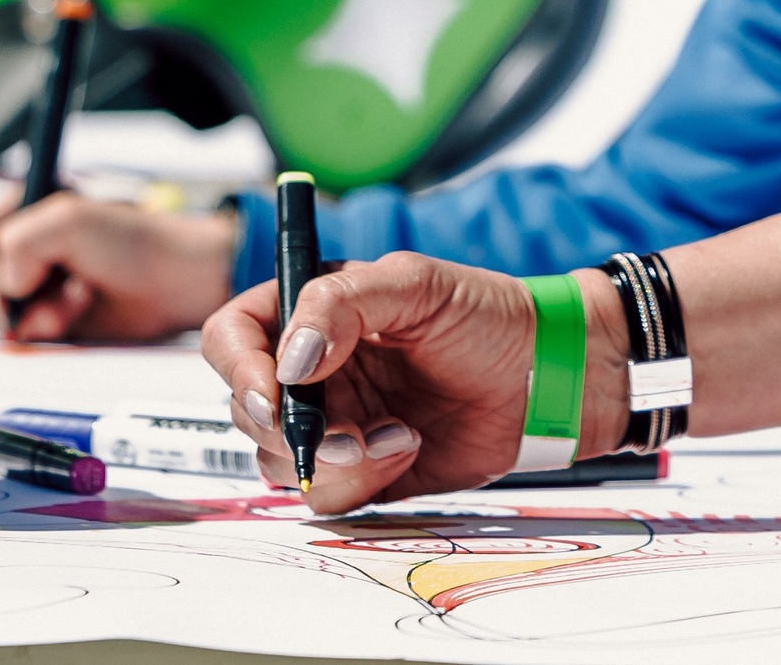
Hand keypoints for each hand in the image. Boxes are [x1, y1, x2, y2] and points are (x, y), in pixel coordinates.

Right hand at [0, 188, 237, 342]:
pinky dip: (45, 329)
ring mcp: (34, 289)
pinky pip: (22, 338)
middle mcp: (22, 251)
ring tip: (71, 298)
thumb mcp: (69, 221)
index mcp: (21, 213)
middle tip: (29, 293)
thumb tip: (5, 284)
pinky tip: (77, 311)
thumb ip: (19, 243)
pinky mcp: (48, 322)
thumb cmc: (134, 241)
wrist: (175, 284)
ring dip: (29, 312)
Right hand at [204, 252, 614, 511]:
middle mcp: (310, 371)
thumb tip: (289, 359)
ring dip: (336, 462)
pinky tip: (408, 448)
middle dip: (294, 431)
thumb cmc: (487, 316)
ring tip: (399, 436)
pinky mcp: (363, 470)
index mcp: (308, 314)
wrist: (548, 379)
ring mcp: (334, 423)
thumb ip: (340, 304)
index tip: (276, 396)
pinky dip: (362, 482)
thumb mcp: (414, 284)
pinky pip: (327, 495)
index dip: (241, 370)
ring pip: (280, 463)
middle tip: (350, 433)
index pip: (232, 338)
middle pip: (247, 412)